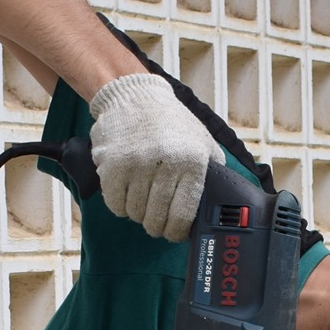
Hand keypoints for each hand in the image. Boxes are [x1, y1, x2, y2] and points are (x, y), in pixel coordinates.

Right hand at [88, 73, 223, 239]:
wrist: (133, 96)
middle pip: (157, 218)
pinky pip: (115, 204)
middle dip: (156, 226)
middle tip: (155, 223)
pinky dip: (120, 206)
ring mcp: (137, 165)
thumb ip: (213, 169)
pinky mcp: (112, 166)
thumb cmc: (169, 121)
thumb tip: (217, 201)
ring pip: (135, 213)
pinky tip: (126, 194)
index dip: (176, 232)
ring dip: (138, 214)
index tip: (173, 234)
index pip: (183, 214)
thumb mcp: (201, 140)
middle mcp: (165, 163)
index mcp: (192, 161)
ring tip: (141, 202)